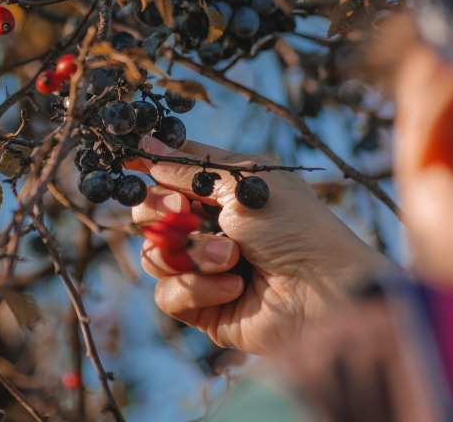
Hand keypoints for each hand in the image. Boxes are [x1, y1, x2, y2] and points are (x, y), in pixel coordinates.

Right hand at [132, 136, 388, 353]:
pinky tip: (234, 287)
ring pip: (153, 254)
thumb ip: (190, 167)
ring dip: (191, 253)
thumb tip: (145, 144)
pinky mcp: (201, 306)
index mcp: (223, 192)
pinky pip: (168, 294)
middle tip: (184, 210)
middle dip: (161, 210)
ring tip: (231, 258)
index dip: (149, 168)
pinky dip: (198, 288)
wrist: (323, 291)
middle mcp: (209, 227)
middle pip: (149, 214)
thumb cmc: (294, 227)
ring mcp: (203, 268)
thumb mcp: (243, 182)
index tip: (130, 161)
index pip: (170, 174)